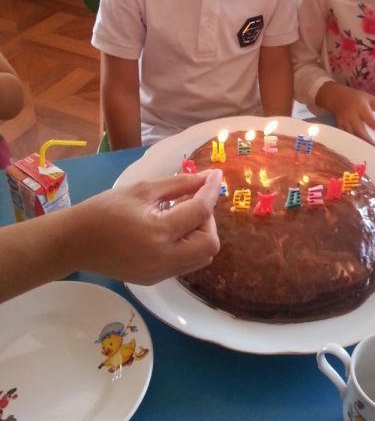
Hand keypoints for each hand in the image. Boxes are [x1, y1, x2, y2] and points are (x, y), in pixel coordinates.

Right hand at [69, 170, 221, 284]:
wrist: (74, 242)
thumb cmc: (105, 209)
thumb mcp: (143, 189)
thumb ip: (179, 184)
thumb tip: (207, 178)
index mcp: (158, 233)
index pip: (199, 212)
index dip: (210, 191)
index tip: (216, 177)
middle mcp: (163, 259)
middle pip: (210, 244)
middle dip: (209, 220)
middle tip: (194, 202)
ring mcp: (159, 274)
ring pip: (201, 258)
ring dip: (201, 234)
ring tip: (182, 216)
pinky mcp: (154, 281)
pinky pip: (185, 264)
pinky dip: (189, 246)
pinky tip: (173, 230)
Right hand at [316, 82, 374, 143]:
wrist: (337, 97)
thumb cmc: (357, 98)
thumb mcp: (371, 99)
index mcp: (361, 109)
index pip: (372, 121)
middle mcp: (352, 117)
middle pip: (361, 132)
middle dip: (370, 142)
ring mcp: (344, 123)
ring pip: (353, 137)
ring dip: (362, 145)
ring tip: (371, 152)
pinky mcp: (340, 127)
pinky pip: (347, 137)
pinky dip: (353, 143)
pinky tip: (359, 149)